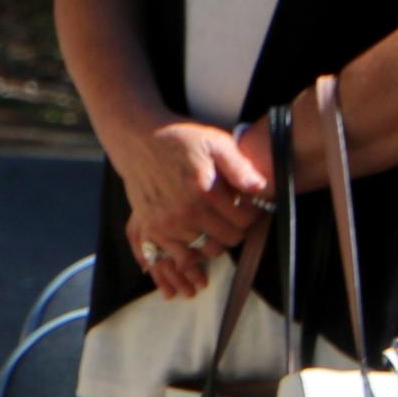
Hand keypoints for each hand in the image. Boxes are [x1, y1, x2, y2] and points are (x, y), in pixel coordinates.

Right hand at [114, 116, 270, 298]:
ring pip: (208, 250)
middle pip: (229, 239)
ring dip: (216, 238)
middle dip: (236, 228)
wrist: (137, 142)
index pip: (244, 221)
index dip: (251, 213)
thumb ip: (239, 166)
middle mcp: (185, 211)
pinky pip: (181, 256)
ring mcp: (167, 223)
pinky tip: (195, 233)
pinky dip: (193, 251)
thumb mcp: (215, 143)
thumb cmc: (179, 140)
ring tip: (213, 222)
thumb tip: (260, 188)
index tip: (246, 204)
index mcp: (204, 191)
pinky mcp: (153, 228)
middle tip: (231, 214)